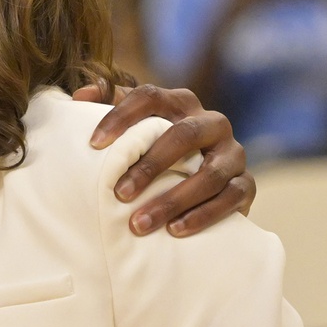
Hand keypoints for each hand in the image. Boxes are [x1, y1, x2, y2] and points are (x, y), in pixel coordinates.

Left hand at [76, 81, 255, 232]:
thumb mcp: (139, 128)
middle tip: (119, 193)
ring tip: (139, 223)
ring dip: (173, 200)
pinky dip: (202, 216)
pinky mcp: (246, 184)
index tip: (93, 145)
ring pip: (209, 174)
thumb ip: (112, 106)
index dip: (121, 117)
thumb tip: (80, 96)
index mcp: (182, 103)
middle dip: (150, 165)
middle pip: (184, 135)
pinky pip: (229, 198)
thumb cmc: (160, 152)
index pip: (150, 96)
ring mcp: (233, 153)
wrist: (211, 184)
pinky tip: (174, 231)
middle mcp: (212, 122)